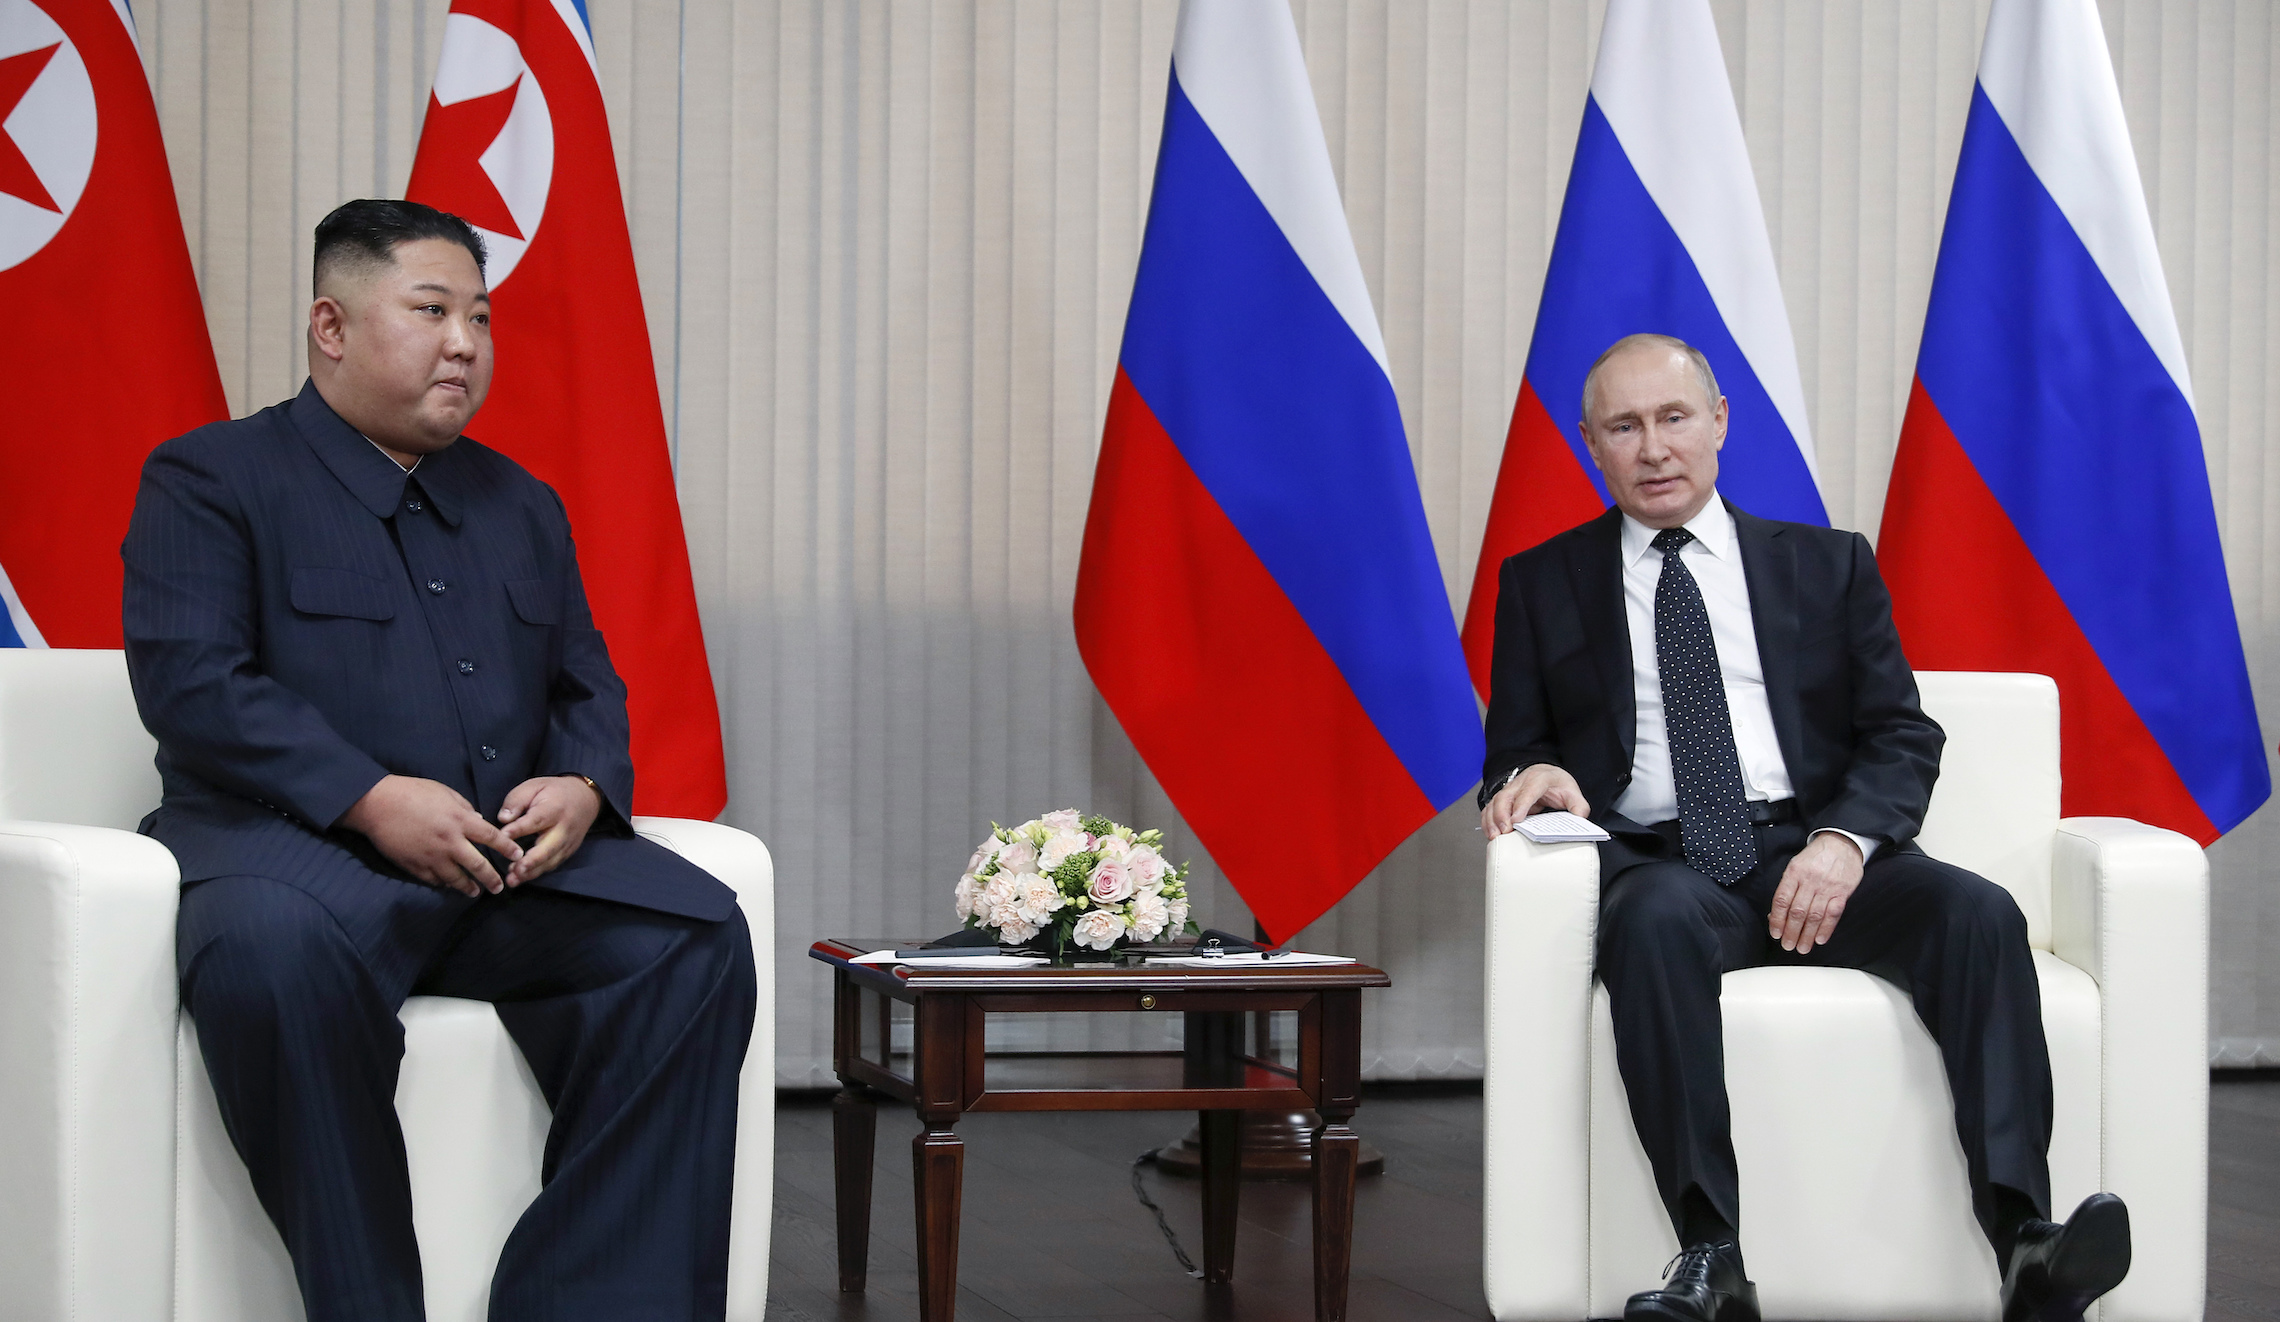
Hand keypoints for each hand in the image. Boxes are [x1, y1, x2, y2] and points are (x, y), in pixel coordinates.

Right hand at [341, 774, 524, 895]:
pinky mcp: (414, 866)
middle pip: (478, 865)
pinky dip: (442, 883)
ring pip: (455, 879)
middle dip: (491, 878)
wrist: (377, 804)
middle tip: (499, 887)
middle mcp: (449, 842)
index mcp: (460, 820)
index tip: (518, 856)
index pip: (492, 837)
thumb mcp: (445, 793)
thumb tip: (478, 820)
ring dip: (468, 887)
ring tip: (475, 892)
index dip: (507, 848)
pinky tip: (448, 885)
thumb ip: (465, 808)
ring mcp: (431, 857)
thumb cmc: (412, 792)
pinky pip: (433, 880)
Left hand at [497, 775, 602, 885]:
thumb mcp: (533, 786)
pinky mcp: (568, 851)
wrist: (585, 797)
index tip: (503, 836)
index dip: (520, 829)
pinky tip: (522, 877)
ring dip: (532, 872)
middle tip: (514, 870)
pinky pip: (553, 864)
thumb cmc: (553, 791)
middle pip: (548, 847)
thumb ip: (517, 801)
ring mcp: (568, 842)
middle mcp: (563, 828)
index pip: (536, 820)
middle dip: (531, 861)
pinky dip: (538, 872)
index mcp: (554, 809)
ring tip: (513, 879)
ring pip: (550, 860)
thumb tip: (503, 819)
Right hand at [1480, 763, 1591, 838]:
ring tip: (1494, 836)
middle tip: (1504, 832)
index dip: (1521, 805)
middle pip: (1506, 796)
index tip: (1516, 820)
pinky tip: (1490, 833)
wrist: (1547, 774)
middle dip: (1502, 815)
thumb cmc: (1557, 784)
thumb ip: (1579, 806)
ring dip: (1492, 819)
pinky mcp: (1503, 798)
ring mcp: (1510, 790)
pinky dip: (1488, 820)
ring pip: (1495, 802)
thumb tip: (1578, 821)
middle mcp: (1520, 782)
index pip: (1528, 791)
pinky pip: (1490, 808)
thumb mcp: (1573, 793)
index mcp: (1539, 779)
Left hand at [1768, 832, 1864, 953]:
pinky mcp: (1842, 891)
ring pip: (1814, 915)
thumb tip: (1776, 914)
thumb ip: (1787, 888)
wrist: (1841, 843)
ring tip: (1802, 947)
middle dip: (1791, 932)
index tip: (1775, 933)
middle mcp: (1810, 880)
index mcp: (1794, 872)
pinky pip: (1833, 913)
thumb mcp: (1796, 866)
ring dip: (1807, 935)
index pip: (1782, 900)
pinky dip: (1826, 928)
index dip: (1777, 920)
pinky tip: (1820, 939)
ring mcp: (1827, 886)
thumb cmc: (1815, 857)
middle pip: (1797, 911)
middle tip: (1788, 946)